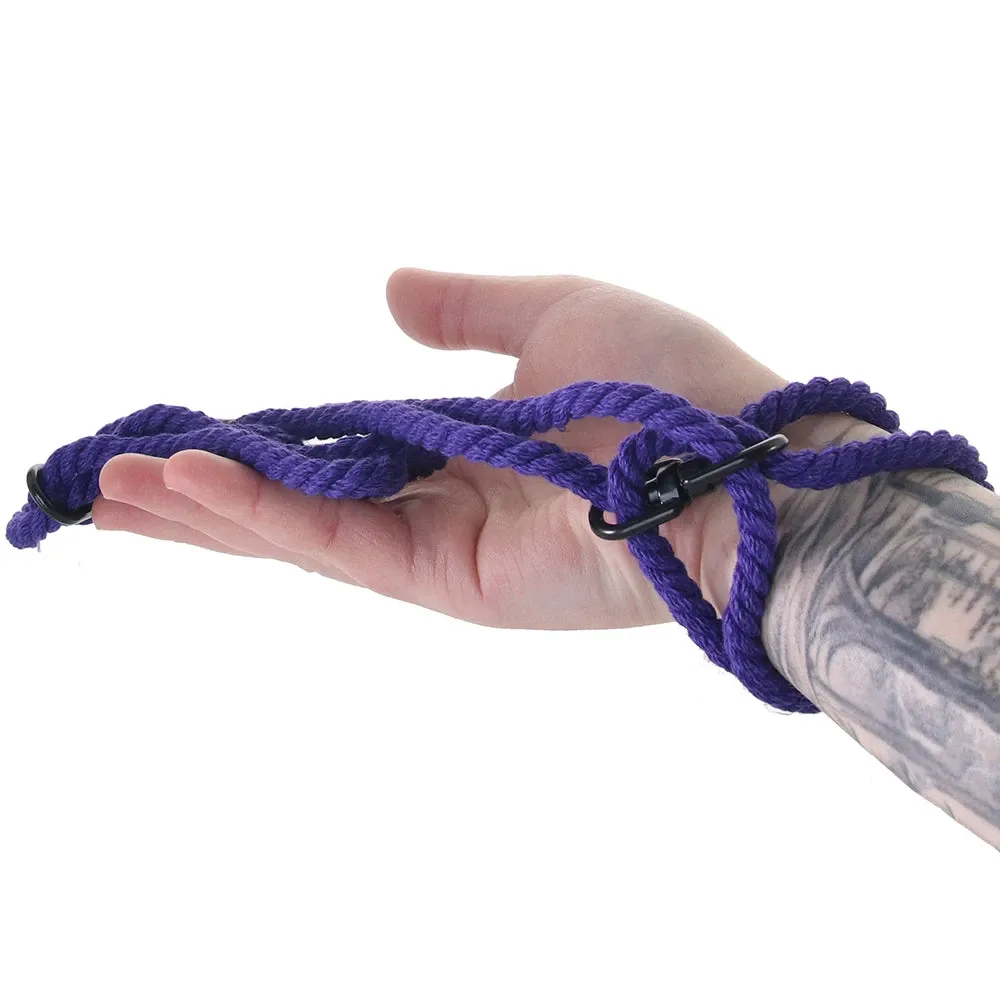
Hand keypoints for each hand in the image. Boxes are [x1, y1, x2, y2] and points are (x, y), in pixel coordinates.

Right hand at [92, 269, 854, 628]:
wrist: (745, 462)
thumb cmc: (672, 383)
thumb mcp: (555, 312)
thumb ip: (466, 310)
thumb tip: (383, 294)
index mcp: (459, 449)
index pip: (329, 452)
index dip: (251, 445)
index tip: (181, 431)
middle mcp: (440, 508)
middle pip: (296, 503)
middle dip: (199, 495)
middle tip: (105, 482)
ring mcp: (443, 553)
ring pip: (299, 533)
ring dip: (203, 510)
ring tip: (110, 490)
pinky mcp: (455, 583)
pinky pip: (340, 544)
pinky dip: (261, 515)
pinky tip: (189, 483)